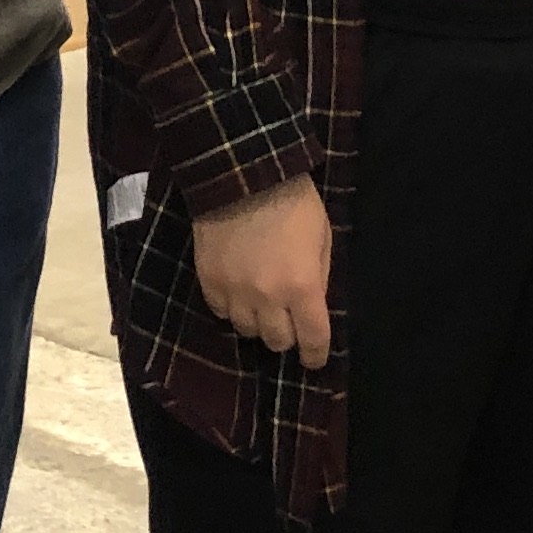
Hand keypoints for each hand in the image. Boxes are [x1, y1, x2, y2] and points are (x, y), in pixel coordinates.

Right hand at [192, 178, 334, 365]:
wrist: (243, 175)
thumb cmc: (294, 202)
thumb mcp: (323, 237)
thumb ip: (319, 277)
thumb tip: (312, 304)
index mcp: (302, 287)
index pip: (312, 338)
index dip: (315, 354)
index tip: (314, 358)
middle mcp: (268, 298)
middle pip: (277, 342)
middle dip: (287, 335)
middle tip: (289, 321)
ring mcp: (234, 291)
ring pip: (246, 330)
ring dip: (258, 322)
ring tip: (261, 305)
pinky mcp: (209, 281)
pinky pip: (220, 312)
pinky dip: (231, 308)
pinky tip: (238, 292)